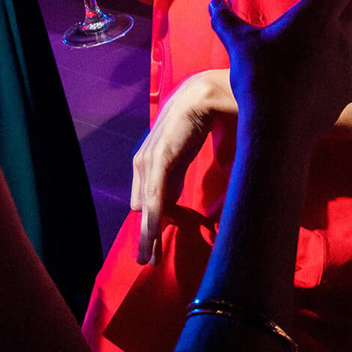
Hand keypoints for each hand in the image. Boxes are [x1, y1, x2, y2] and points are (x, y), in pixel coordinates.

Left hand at [131, 70, 227, 264]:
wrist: (207, 91)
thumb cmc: (202, 116)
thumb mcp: (191, 149)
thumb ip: (184, 168)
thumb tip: (190, 193)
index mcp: (156, 157)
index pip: (151, 197)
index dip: (153, 221)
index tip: (156, 246)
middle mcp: (147, 159)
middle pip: (144, 205)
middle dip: (148, 234)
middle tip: (148, 260)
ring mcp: (151, 158)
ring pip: (147, 204)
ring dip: (149, 232)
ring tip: (150, 257)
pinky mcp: (160, 158)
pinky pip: (155, 193)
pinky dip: (154, 216)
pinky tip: (153, 234)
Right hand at [209, 0, 351, 160]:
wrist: (277, 131)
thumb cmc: (259, 80)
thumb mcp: (238, 45)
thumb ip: (226, 21)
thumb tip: (213, 4)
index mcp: (318, 15)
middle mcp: (340, 36)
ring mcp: (348, 65)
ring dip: (350, 28)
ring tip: (328, 32)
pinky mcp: (347, 91)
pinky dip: (348, 69)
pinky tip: (331, 72)